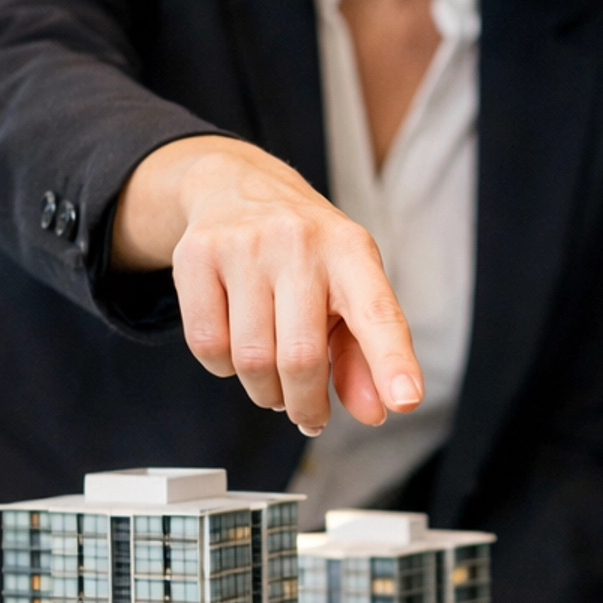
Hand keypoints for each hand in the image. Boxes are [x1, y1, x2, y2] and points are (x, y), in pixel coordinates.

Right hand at [111, 135, 422, 434]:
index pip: (377, 313)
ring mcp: (243, 245)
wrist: (237, 187)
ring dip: (265, 392)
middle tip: (307, 415)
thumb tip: (374, 412)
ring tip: (273, 383)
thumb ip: (365, 354)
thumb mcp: (347, 289)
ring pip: (251, 360)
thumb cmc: (306, 256)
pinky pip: (208, 347)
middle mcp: (298, 241)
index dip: (392, 361)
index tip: (406, 400)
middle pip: (300, 358)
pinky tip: (237, 350)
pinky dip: (225, 369)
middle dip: (305, 405)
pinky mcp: (195, 256)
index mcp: (351, 251)